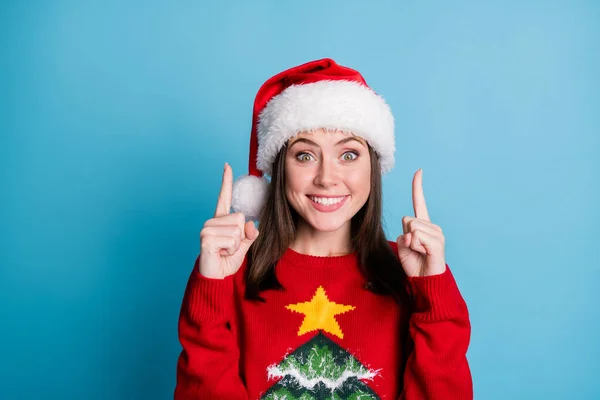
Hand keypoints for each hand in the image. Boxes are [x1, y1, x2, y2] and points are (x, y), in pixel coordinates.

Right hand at [199, 163, 259, 278]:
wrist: (216, 276)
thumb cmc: (227, 260)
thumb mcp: (244, 246)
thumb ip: (250, 234)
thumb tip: (252, 225)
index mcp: (221, 220)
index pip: (223, 197)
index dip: (226, 181)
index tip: (227, 165)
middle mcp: (212, 221)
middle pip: (240, 217)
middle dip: (241, 235)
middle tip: (229, 247)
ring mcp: (207, 229)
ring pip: (237, 230)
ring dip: (236, 245)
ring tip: (224, 251)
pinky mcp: (206, 238)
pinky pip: (232, 240)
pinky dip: (231, 250)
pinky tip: (221, 253)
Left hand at [396, 169, 445, 276]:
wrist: (425, 280)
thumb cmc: (414, 264)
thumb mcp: (403, 246)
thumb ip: (403, 234)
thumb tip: (409, 233)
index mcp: (423, 225)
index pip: (419, 203)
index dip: (418, 187)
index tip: (419, 171)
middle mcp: (432, 226)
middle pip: (407, 219)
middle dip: (404, 234)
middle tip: (414, 248)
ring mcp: (437, 234)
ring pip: (411, 228)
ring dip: (410, 243)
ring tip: (419, 252)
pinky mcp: (437, 243)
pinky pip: (417, 237)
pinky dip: (415, 247)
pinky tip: (424, 254)